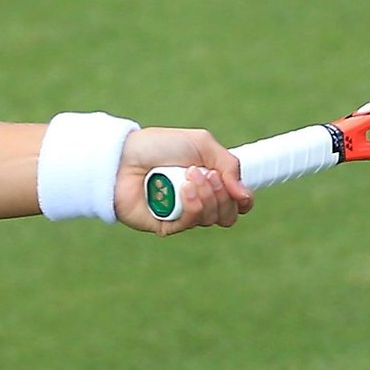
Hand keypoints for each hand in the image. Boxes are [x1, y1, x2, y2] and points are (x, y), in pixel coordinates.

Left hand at [113, 127, 252, 234]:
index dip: (243, 200)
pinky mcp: (165, 225)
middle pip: (228, 215)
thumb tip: (245, 196)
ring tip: (189, 176)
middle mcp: (197, 201)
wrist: (124, 156)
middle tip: (206, 174)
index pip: (236, 204)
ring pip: (211, 219)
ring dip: (206, 196)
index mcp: (208, 183)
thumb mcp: (201, 144)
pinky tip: (184, 189)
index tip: (238, 188)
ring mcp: (181, 214)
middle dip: (222, 194)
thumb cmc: (159, 146)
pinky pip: (190, 223)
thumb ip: (229, 165)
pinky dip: (192, 205)